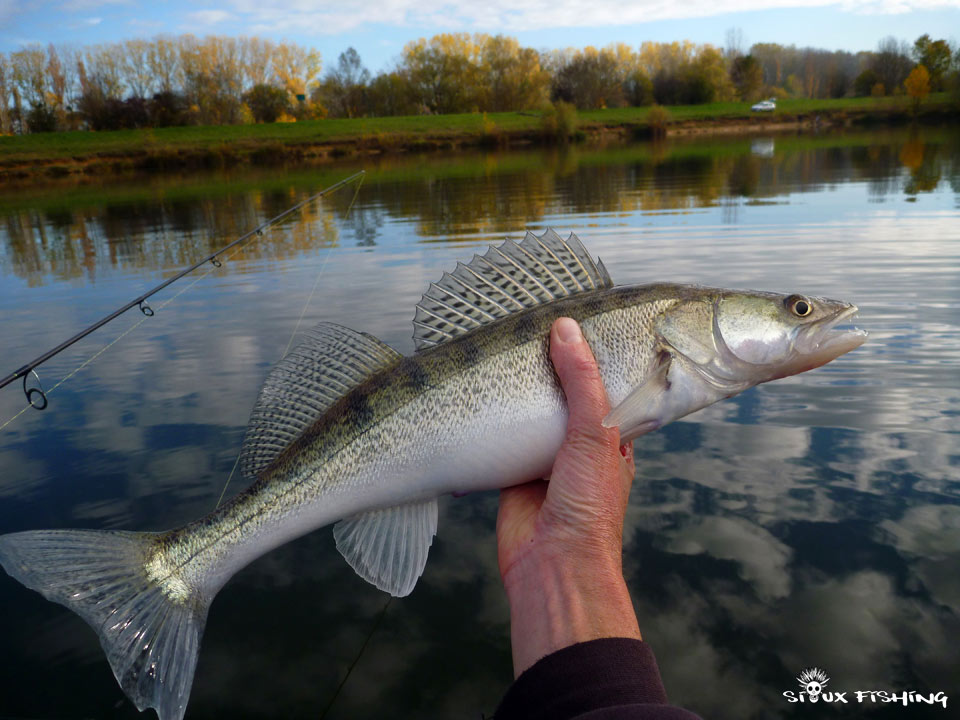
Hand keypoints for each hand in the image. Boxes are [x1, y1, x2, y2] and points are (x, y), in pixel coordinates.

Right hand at [497, 317, 640, 675]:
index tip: (575, 327)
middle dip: (550, 374)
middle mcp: (581, 447)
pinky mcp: (512, 474)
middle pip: (565, 400)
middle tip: (530, 334)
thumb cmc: (589, 503)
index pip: (606, 388)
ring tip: (504, 353)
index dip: (593, 361)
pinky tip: (480, 396)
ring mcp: (545, 461)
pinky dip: (491, 425)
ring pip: (532, 418)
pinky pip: (501, 441)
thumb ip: (581, 382)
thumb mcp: (595, 432)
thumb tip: (565, 328)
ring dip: (520, 397)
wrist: (552, 564)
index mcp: (613, 438)